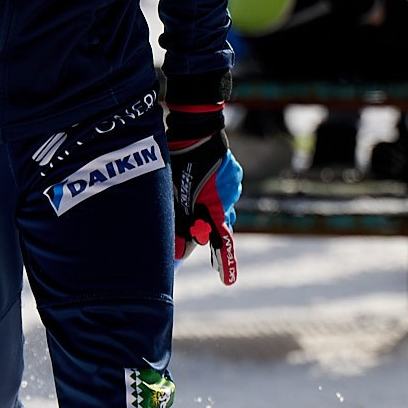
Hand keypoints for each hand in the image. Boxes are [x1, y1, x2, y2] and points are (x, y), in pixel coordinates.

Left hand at [165, 73, 239, 284]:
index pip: (222, 243)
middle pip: (216, 223)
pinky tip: (195, 181)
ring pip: (217, 205)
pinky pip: (220, 189)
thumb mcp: (175, 196)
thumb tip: (178, 251)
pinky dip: (208, 192)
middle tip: (186, 226)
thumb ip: (179, 225)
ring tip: (185, 193)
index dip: (225, 263)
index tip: (227, 281)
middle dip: (202, 227)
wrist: (196, 126)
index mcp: (217, 207)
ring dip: (203, 206)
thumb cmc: (181, 161)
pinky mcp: (230, 172)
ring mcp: (232, 184)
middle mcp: (229, 199)